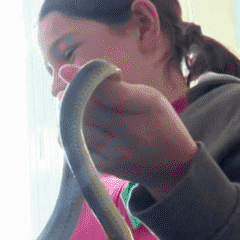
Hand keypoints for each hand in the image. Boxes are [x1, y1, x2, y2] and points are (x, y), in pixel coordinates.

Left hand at [59, 63, 198, 199]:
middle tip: (70, 94)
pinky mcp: (108, 168)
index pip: (106, 91)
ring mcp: (120, 153)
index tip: (67, 72)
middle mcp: (134, 132)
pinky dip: (72, 137)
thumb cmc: (157, 123)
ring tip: (72, 110)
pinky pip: (78, 148)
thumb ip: (111, 85)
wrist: (174, 165)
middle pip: (88, 110)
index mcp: (147, 106)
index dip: (82, 80)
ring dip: (70, 118)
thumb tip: (65, 70)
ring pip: (79, 130)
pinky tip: (78, 130)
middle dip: (75, 99)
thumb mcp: (146, 97)